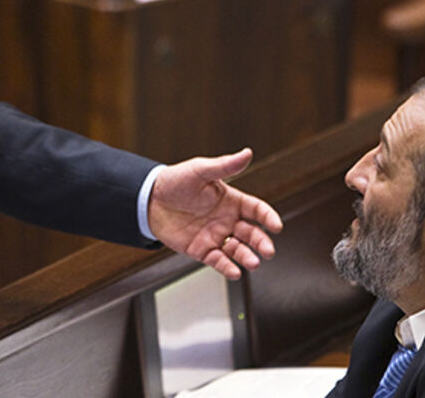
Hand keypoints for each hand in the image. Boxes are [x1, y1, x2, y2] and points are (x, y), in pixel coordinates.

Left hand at [148, 149, 282, 279]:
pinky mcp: (201, 250)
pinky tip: (235, 272)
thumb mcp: (201, 170)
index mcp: (231, 201)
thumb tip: (247, 153)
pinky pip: (218, 261)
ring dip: (247, 257)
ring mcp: (215, 236)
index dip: (268, 217)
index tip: (276, 226)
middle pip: (251, 233)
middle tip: (268, 250)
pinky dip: (227, 267)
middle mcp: (227, 220)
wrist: (148, 199)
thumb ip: (224, 166)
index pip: (257, 210)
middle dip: (262, 242)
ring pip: (238, 250)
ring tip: (253, 263)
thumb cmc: (175, 181)